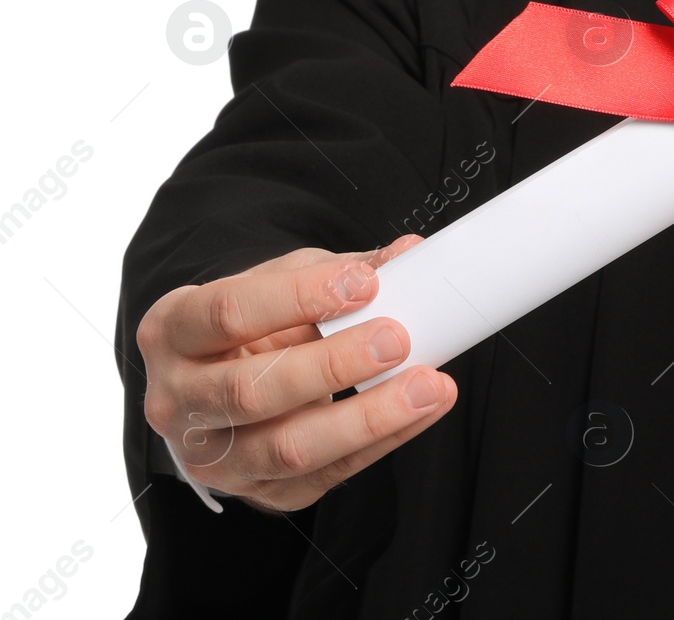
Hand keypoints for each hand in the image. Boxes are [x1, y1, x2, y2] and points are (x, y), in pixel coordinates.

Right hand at [137, 234, 457, 513]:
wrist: (222, 376)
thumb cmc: (253, 320)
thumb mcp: (282, 279)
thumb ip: (341, 269)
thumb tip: (408, 253)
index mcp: (173, 331)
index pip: (229, 313)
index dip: (297, 297)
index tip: (364, 284)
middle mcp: (177, 402)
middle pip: (252, 391)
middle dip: (333, 366)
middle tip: (397, 339)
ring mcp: (212, 456)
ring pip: (288, 448)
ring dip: (367, 418)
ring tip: (428, 386)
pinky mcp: (257, 492)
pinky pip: (323, 476)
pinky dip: (381, 442)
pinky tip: (422, 411)